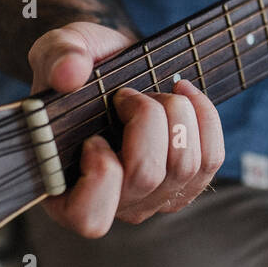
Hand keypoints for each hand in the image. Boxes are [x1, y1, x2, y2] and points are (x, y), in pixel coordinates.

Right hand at [26, 22, 224, 236]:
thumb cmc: (81, 70)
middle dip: (147, 119)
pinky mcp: (185, 184)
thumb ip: (57, 57)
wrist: (115, 70)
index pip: (88, 215)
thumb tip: (69, 74)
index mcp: (64, 188)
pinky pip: (211, 160)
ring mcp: (152, 198)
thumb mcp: (57, 50)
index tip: (94, 137)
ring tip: (157, 93)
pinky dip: (204, 118)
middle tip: (128, 95)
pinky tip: (186, 95)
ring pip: (184, 167)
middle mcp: (112, 203)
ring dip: (177, 115)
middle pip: (146, 176)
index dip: (100, 173)